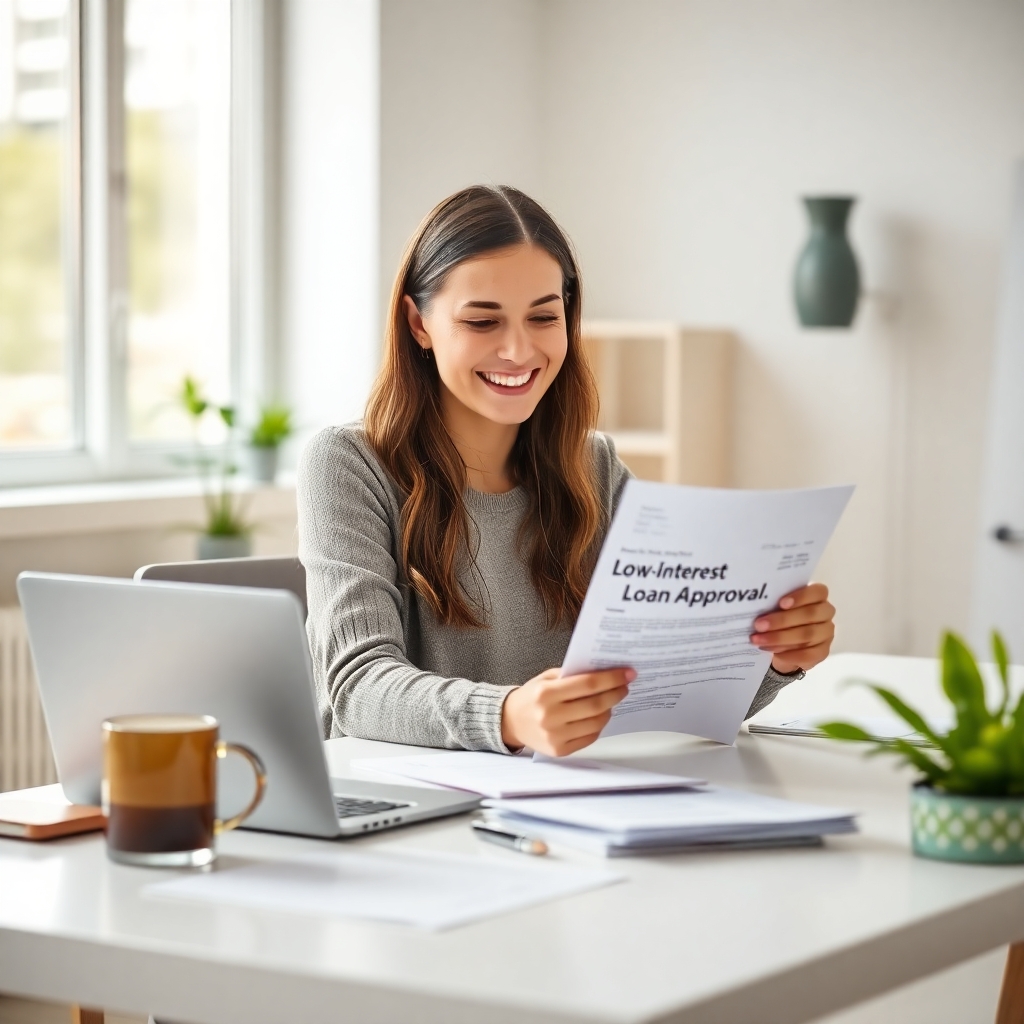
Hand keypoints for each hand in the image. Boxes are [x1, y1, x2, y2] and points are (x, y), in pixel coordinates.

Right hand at [501, 667, 634, 756]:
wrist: (510, 721)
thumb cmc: (531, 696)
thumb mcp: (547, 679)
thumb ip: (573, 676)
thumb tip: (605, 673)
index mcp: (546, 694)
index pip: (588, 684)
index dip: (612, 678)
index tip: (627, 673)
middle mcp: (550, 716)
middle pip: (596, 704)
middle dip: (616, 693)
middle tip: (625, 686)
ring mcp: (555, 736)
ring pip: (597, 723)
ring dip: (610, 709)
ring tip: (611, 700)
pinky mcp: (560, 750)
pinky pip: (590, 737)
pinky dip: (599, 725)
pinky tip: (599, 715)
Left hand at [751, 582, 835, 674]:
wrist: (785, 645)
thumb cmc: (780, 618)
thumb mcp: (777, 608)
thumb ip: (774, 604)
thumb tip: (756, 607)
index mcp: (817, 596)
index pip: (817, 592)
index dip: (800, 597)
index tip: (780, 603)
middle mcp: (826, 613)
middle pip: (809, 614)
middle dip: (782, 620)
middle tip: (759, 625)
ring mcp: (826, 633)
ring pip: (807, 635)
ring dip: (780, 638)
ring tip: (759, 640)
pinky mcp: (823, 651)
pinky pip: (808, 654)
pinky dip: (789, 654)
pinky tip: (773, 654)